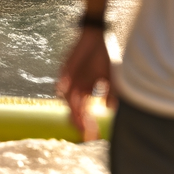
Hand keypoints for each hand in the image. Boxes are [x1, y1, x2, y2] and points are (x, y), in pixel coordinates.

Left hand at [54, 26, 113, 140]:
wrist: (96, 36)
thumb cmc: (104, 57)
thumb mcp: (111, 77)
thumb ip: (111, 92)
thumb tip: (109, 108)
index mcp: (87, 91)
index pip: (86, 113)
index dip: (89, 125)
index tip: (93, 137)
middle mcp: (76, 88)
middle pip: (75, 110)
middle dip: (80, 122)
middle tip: (84, 132)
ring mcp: (69, 79)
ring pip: (67, 99)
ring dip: (73, 109)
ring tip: (78, 120)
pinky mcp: (65, 69)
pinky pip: (62, 81)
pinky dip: (63, 87)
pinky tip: (66, 92)